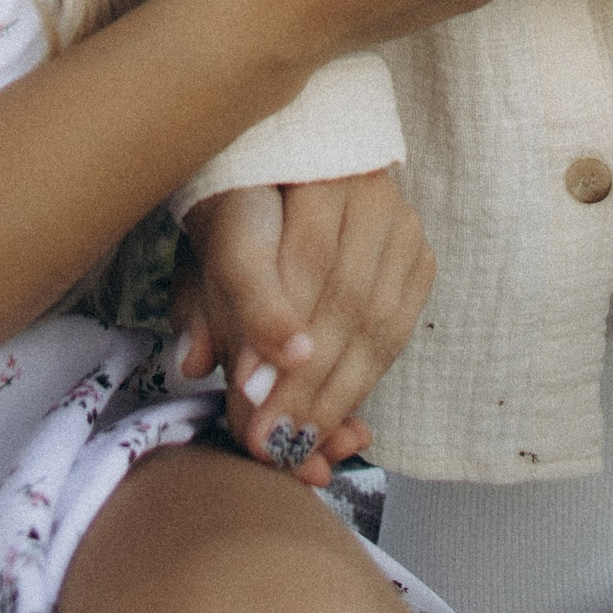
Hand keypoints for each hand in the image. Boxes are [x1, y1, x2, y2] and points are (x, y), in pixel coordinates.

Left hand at [171, 175, 433, 480]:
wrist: (295, 176)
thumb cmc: (241, 222)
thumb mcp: (207, 259)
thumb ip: (201, 308)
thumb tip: (195, 364)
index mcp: (284, 168)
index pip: (281, 257)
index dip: (265, 330)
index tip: (249, 399)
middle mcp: (349, 181)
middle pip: (337, 295)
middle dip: (305, 384)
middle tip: (274, 443)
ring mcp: (394, 214)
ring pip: (376, 318)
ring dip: (339, 393)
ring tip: (305, 444)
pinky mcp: (417, 249)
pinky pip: (399, 326)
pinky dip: (366, 377)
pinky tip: (338, 413)